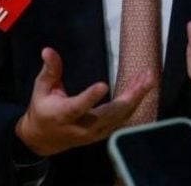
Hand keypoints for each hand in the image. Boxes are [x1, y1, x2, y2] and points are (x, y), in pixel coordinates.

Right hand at [15, 47, 155, 156]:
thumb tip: (48, 50)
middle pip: (109, 114)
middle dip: (130, 97)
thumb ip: (50, 70)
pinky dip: (134, 103)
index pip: (78, 107)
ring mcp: (95, 133)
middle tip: (146, 77)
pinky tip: (143, 87)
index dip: (90, 97)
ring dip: (137, 97)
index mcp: (63, 115)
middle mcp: (82, 127)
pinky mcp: (103, 133)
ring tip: (149, 77)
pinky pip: (122, 119)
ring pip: (120, 117)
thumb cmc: (42, 109)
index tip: (103, 85)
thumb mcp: (41, 89)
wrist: (44, 139)